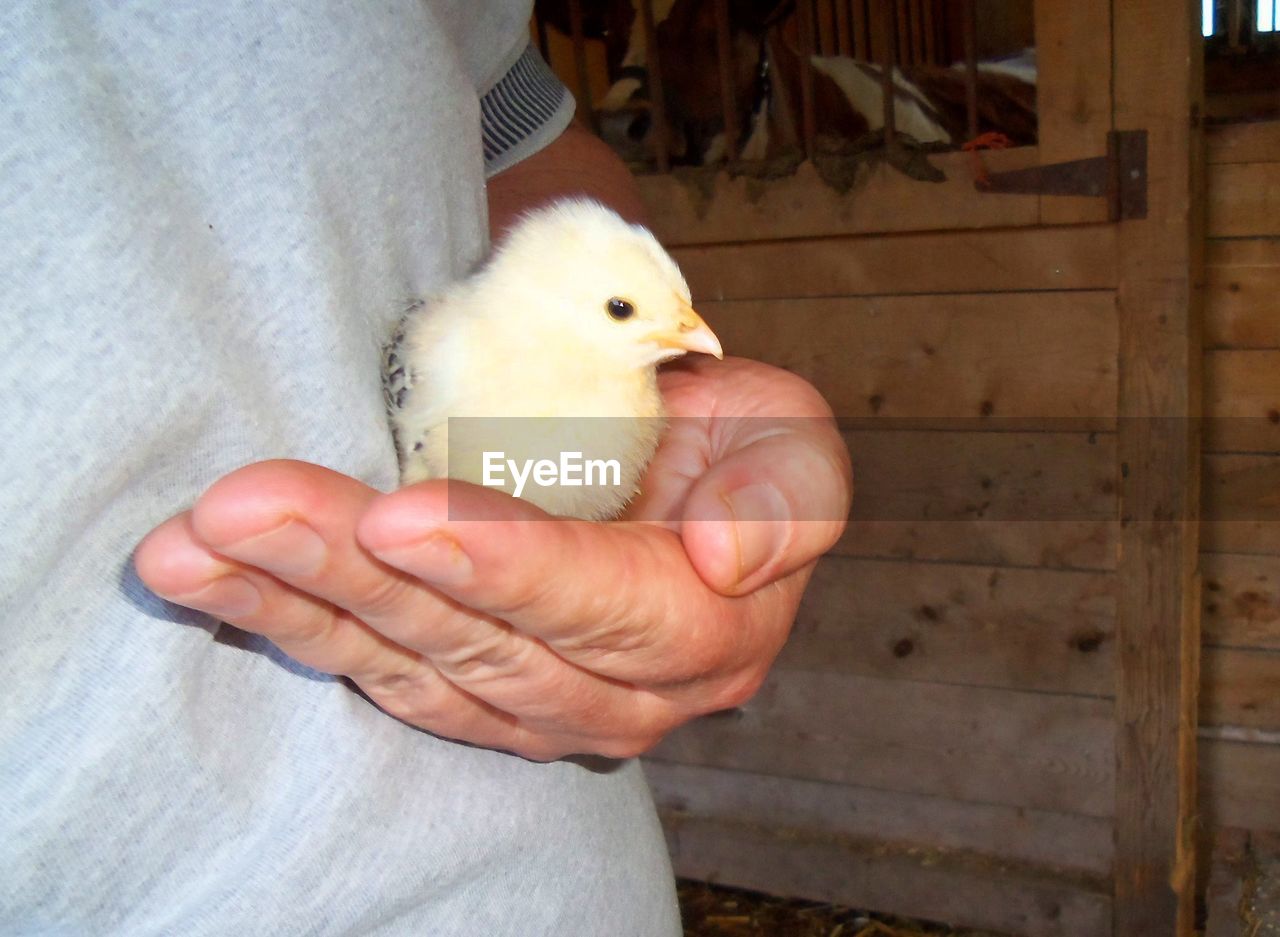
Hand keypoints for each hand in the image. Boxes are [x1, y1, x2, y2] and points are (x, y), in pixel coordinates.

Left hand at [134, 357, 851, 759]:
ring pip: (408, 668)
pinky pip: (381, 673)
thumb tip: (722, 559)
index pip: (606, 611)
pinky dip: (293, 628)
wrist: (682, 472)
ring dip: (293, 609)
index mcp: (708, 634)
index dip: (505, 568)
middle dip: (353, 578)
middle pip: (479, 646)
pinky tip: (216, 588)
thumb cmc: (734, 446)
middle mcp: (621, 695)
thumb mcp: (792, 447)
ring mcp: (536, 708)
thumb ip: (785, 501)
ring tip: (188, 551)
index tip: (397, 517)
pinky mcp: (474, 696)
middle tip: (238, 512)